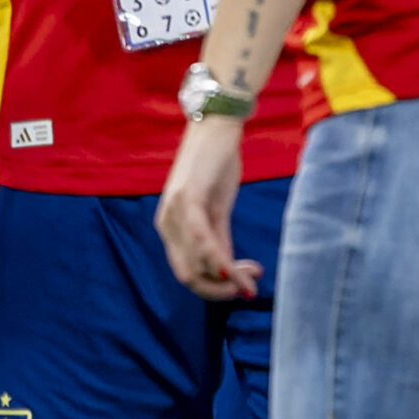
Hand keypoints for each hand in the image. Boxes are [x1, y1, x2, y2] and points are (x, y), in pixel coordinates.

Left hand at [156, 117, 256, 299]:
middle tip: (250, 286)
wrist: (217, 129)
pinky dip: (216, 258)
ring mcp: (174, 212)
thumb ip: (219, 241)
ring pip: (196, 262)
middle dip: (220, 290)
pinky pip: (201, 238)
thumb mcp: (218, 210)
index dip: (215, 289)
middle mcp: (166, 224)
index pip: (187, 274)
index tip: (245, 285)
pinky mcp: (187, 197)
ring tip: (253, 275)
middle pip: (188, 276)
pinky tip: (232, 270)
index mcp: (170, 230)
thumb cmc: (217, 168)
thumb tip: (230, 274)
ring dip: (227, 277)